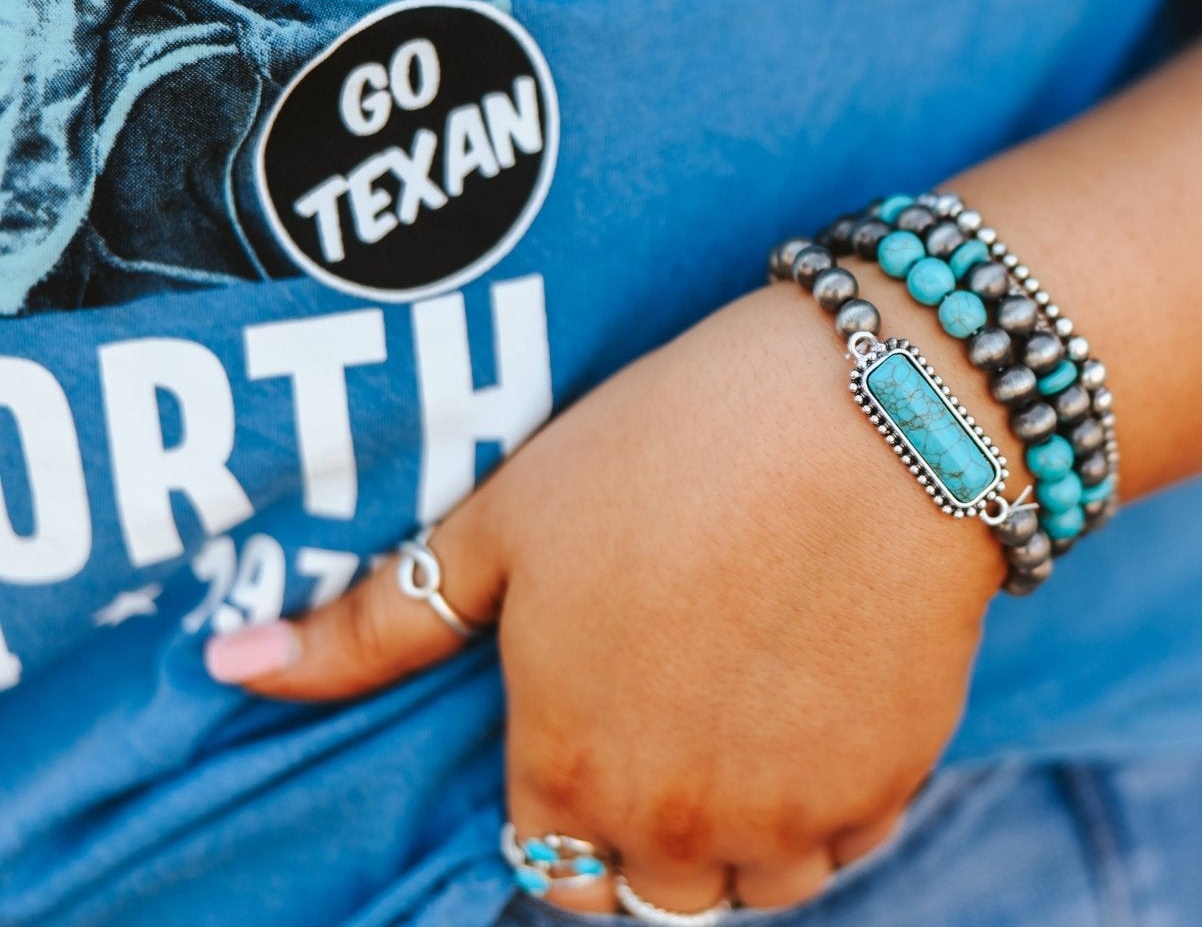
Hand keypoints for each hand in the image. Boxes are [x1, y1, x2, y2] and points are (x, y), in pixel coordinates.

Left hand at [203, 286, 1007, 913]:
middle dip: (645, 837)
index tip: (595, 730)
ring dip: (738, 840)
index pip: (546, 868)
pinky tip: (816, 716)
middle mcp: (671, 822)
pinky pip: (840, 850)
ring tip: (746, 727)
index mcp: (565, 765)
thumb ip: (376, 621)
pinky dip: (823, 812)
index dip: (563, 806)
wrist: (881, 415)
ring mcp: (786, 815)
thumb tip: (224, 664)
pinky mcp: (885, 786)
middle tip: (672, 723)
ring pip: (748, 891)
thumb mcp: (506, 518)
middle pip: (648, 896)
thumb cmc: (677, 449)